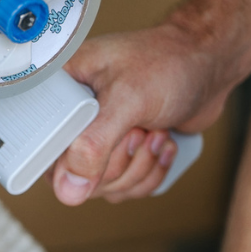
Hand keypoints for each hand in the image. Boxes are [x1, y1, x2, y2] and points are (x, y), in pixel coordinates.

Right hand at [50, 21, 244, 205]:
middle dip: (120, 160)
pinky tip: (161, 141)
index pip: (42, 146)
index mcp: (61, 92)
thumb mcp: (127, 98)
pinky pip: (125, 189)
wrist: (208, 64)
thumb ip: (93, 144)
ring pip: (103, 187)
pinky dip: (150, 173)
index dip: (72, 158)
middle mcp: (74, 119)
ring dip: (139, 167)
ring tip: (154, 131)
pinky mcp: (121, 155)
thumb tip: (68, 189)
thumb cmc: (168, 62)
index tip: (106, 143)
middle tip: (139, 128)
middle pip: (75, 175)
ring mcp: (99, 140)